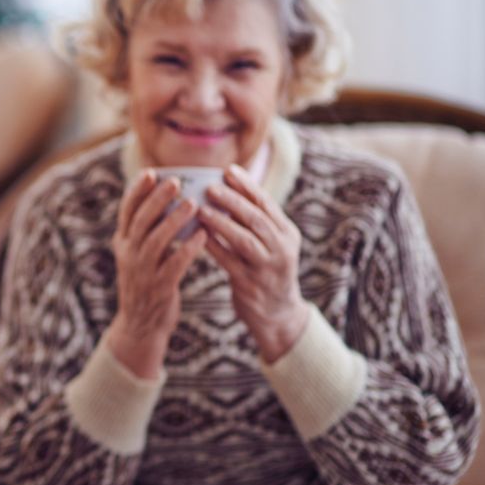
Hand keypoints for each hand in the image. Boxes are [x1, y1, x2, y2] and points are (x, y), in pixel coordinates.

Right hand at [107, 170, 206, 378]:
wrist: (140, 326)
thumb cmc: (144, 283)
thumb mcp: (136, 254)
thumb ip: (144, 230)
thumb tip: (161, 199)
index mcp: (123, 243)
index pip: (126, 211)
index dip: (137, 191)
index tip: (151, 172)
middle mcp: (129, 255)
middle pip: (141, 221)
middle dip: (157, 199)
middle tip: (175, 182)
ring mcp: (142, 272)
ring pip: (156, 241)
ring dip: (174, 221)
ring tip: (192, 204)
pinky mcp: (159, 288)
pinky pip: (174, 265)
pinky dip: (188, 249)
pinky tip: (203, 236)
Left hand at [198, 165, 307, 361]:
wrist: (278, 314)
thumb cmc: (266, 271)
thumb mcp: (271, 244)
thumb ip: (255, 221)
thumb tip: (226, 189)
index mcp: (287, 233)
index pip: (267, 203)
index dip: (247, 186)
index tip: (228, 170)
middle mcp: (282, 248)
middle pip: (257, 218)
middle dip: (233, 200)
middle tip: (210, 187)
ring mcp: (268, 268)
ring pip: (244, 239)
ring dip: (221, 222)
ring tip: (200, 210)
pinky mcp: (251, 285)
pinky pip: (229, 262)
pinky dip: (213, 247)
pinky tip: (196, 236)